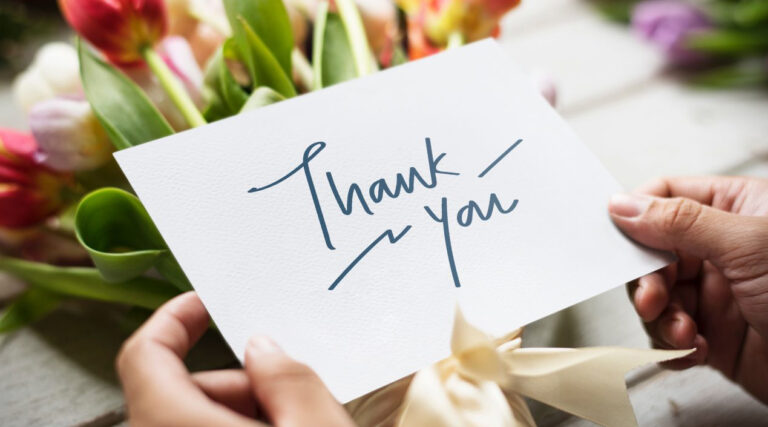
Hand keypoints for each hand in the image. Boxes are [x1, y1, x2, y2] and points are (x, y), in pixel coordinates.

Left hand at [116, 292, 354, 425]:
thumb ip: (289, 379)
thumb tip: (262, 349)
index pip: (144, 356)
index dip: (173, 318)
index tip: (206, 302)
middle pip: (183, 390)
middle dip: (240, 381)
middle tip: (293, 394)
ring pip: (197, 417)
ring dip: (245, 410)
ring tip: (299, 423)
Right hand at [609, 176, 767, 403]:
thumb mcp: (748, 245)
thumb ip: (680, 221)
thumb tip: (622, 204)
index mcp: (736, 209)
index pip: (667, 196)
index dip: (637, 214)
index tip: (617, 237)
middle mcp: (721, 249)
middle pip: (653, 251)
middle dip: (648, 279)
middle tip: (652, 298)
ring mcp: (716, 293)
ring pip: (657, 296)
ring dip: (661, 317)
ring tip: (683, 332)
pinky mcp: (714, 335)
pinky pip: (669, 334)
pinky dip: (673, 345)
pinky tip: (694, 350)